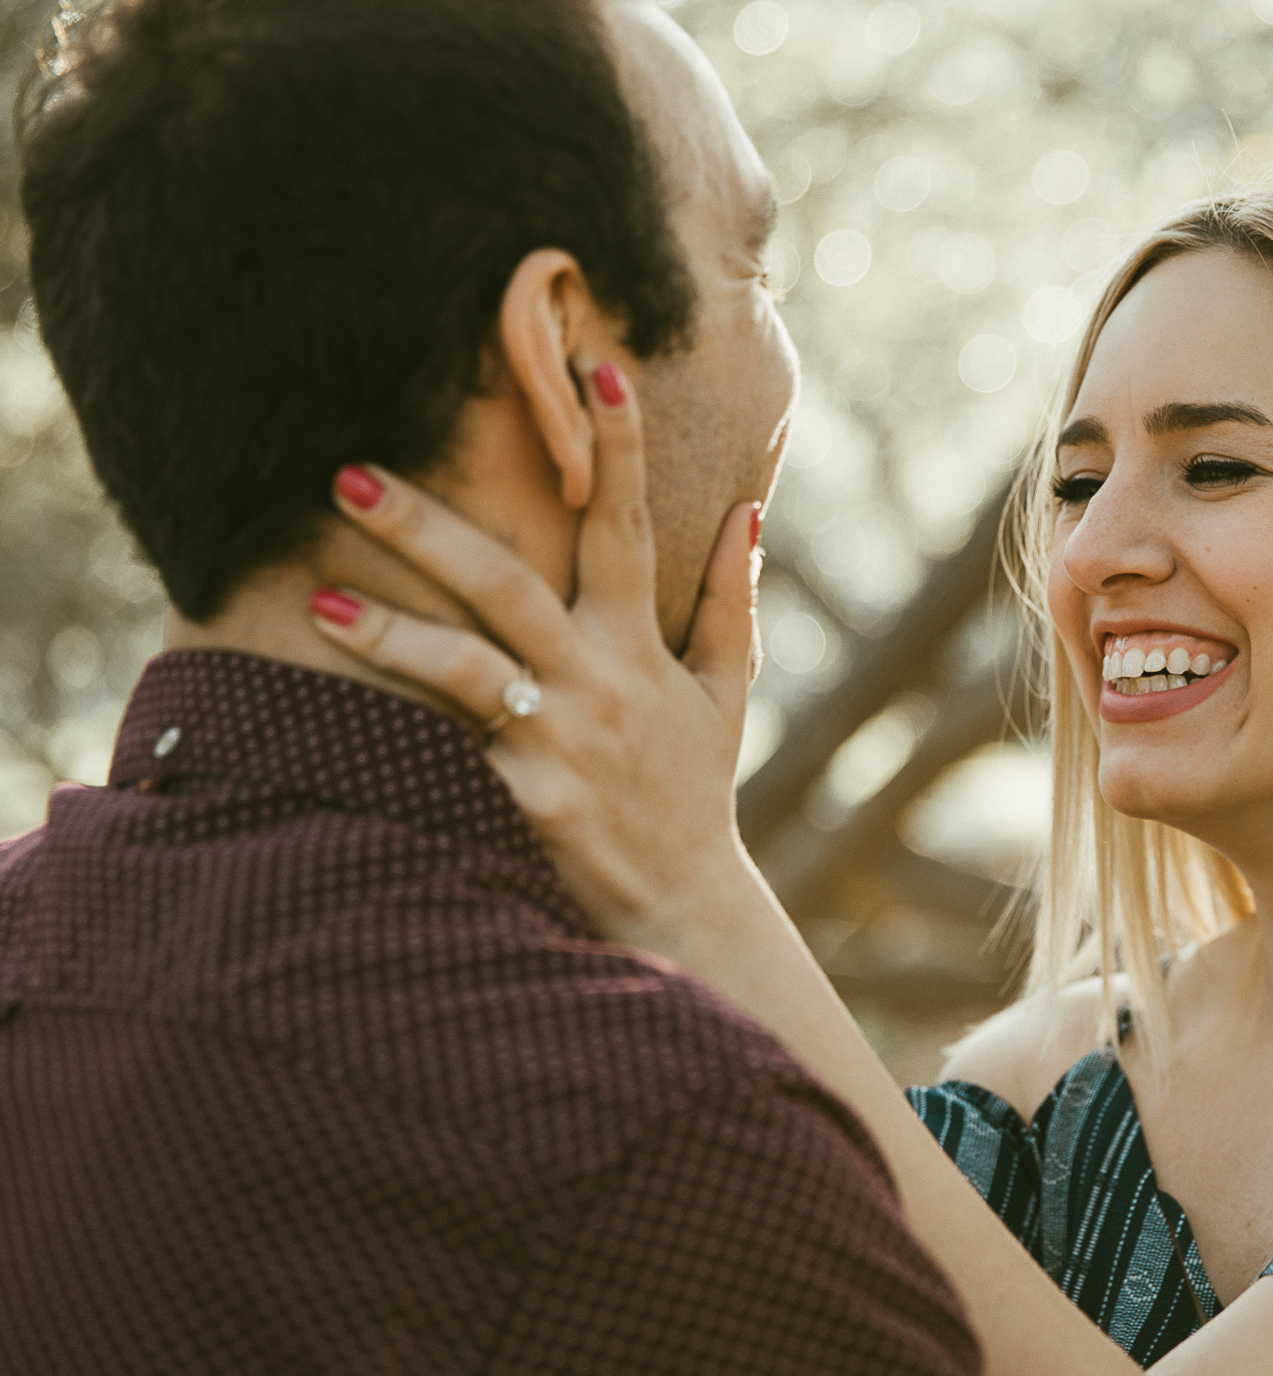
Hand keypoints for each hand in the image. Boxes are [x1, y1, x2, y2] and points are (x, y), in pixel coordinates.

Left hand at [310, 357, 762, 944]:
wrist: (679, 904)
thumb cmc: (692, 790)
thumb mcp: (727, 694)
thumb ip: (732, 600)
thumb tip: (748, 508)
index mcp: (641, 645)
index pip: (627, 527)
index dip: (617, 447)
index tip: (594, 367)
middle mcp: (599, 681)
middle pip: (508, 583)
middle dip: (428, 525)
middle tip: (349, 471)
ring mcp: (559, 742)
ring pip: (466, 667)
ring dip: (388, 629)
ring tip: (317, 596)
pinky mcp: (524, 802)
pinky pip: (445, 756)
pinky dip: (391, 730)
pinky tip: (325, 707)